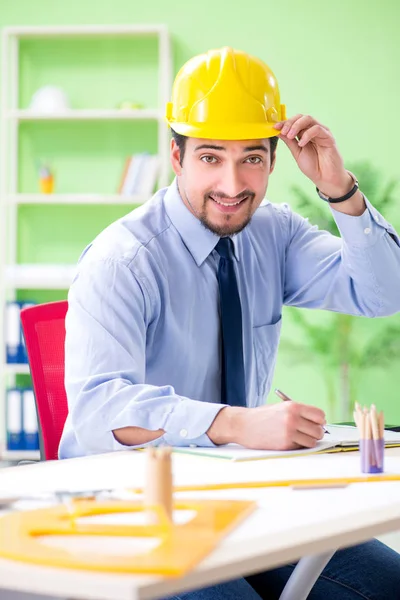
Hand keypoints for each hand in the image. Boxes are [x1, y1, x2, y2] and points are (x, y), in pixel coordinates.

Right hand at [208, 402, 325, 449]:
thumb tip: (319, 422)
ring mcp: (289, 432)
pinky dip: (299, 446)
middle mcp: (293, 418)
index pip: (320, 415)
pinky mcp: (285, 444)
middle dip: (316, 433)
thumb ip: (299, 413)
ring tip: (299, 438)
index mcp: (293, 406)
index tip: (316, 423)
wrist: (243, 425)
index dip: (319, 421)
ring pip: (312, 441)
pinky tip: (289, 441)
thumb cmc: (263, 416)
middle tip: (308, 433)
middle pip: (319, 430)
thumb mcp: (281, 407)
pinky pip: (301, 447)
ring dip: (308, 441)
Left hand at [274, 114, 352, 197]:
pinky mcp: (329, 137)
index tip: (274, 127)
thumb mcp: (297, 152)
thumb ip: (289, 141)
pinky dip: (307, 134)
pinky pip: (317, 129)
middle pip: (301, 117)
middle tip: (283, 132)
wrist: (325, 178)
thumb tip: (277, 131)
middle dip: (289, 123)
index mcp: (305, 133)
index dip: (284, 122)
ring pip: (309, 119)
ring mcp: (322, 132)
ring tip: (290, 136)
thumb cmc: (313, 166)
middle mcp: (313, 130)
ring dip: (296, 126)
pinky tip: (301, 144)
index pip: (294, 122)